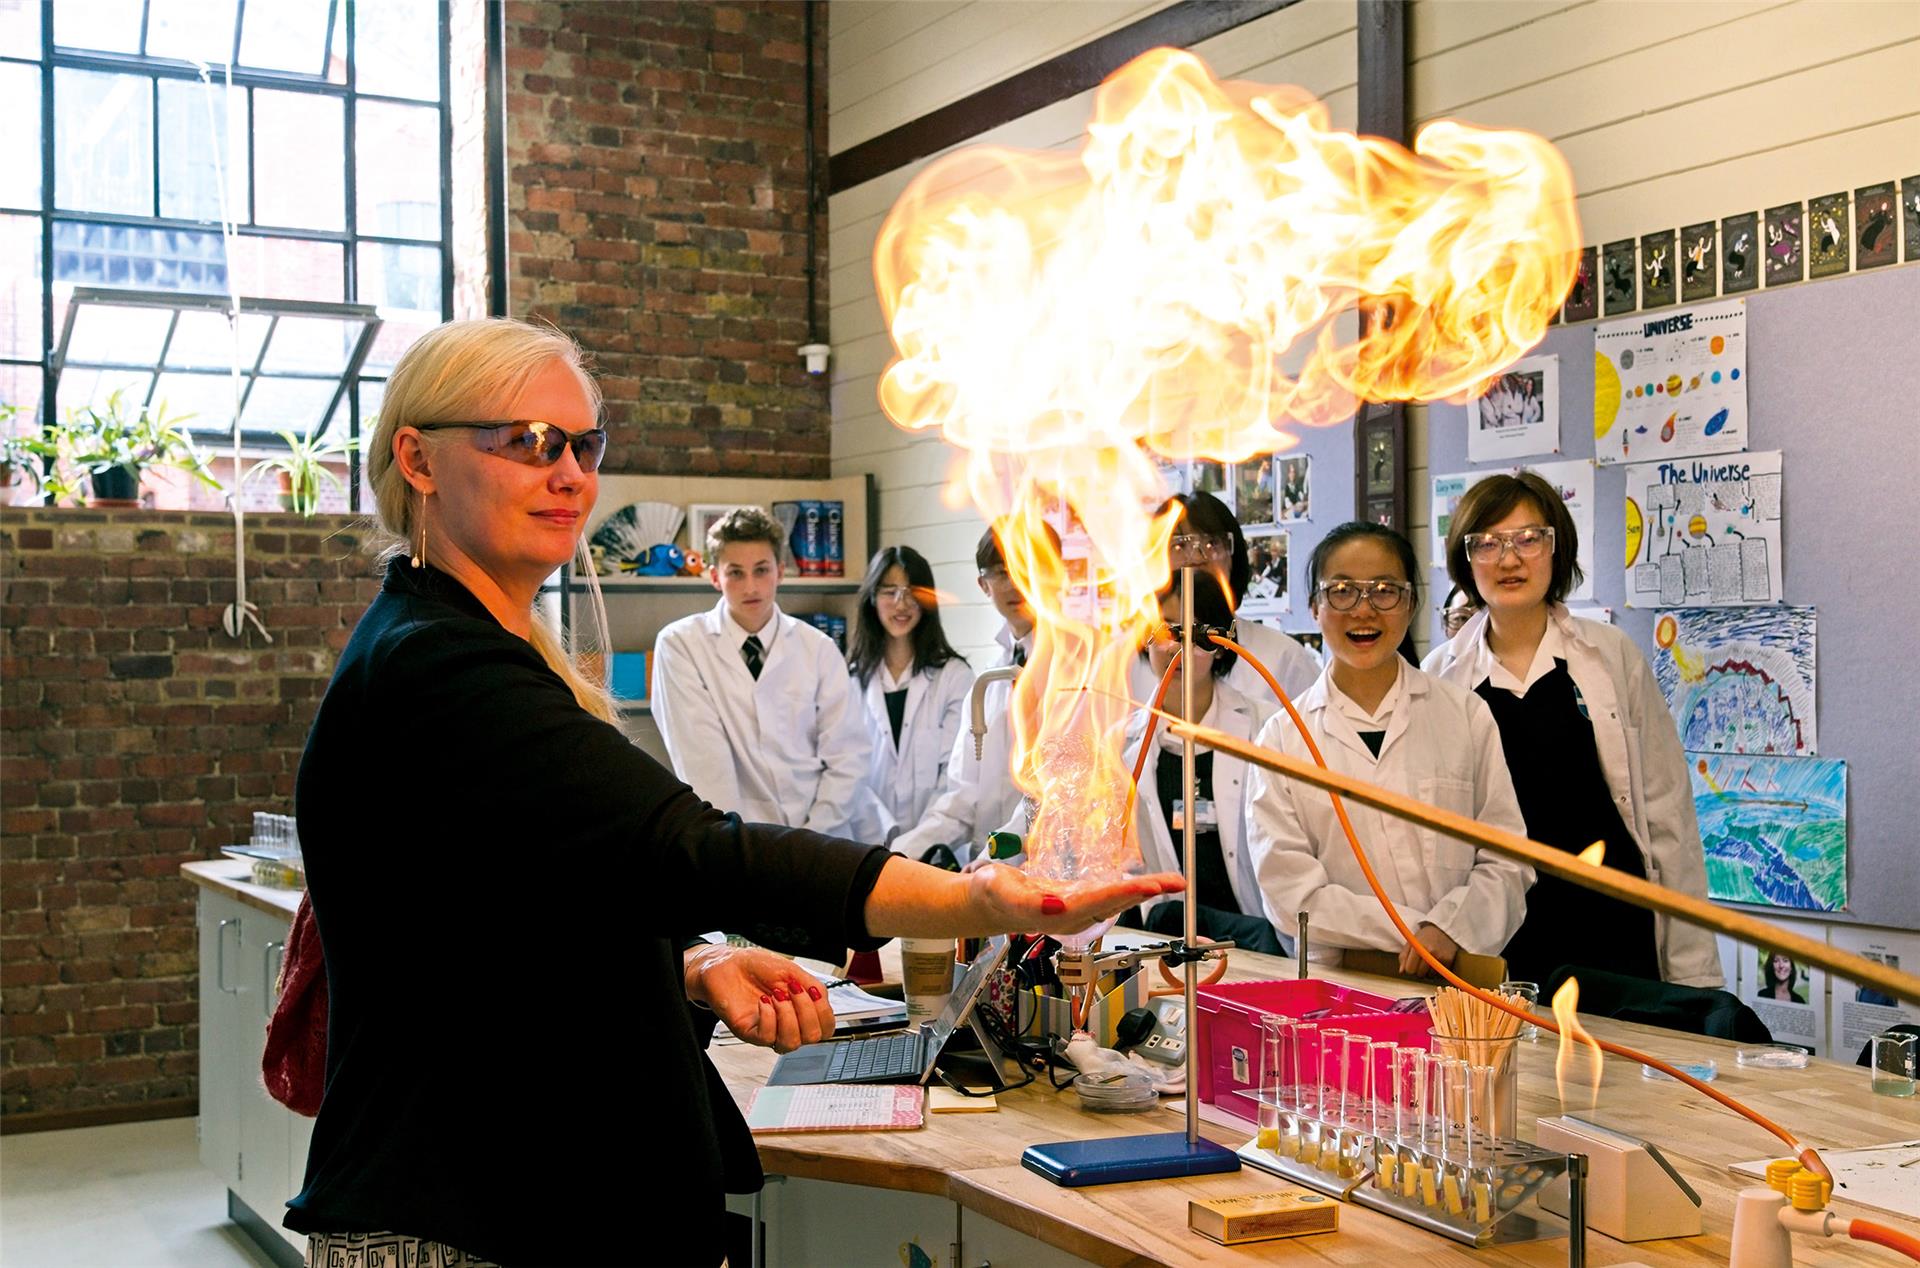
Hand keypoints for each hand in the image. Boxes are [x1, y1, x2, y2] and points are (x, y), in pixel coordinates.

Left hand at [683, 944, 835, 1052]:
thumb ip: (813, 987)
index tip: (813, 992)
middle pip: (813, 1038)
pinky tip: (763, 1002)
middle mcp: (788, 1024)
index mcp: (801, 1011)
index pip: (826, 1028)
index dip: (825, 1013)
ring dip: (788, 1016)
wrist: (728, 964)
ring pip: (791, 1044)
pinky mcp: (750, 1032)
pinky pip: (766, 1037)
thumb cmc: (756, 967)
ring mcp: (769, 1030)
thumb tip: (823, 1000)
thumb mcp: (792, 971)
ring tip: (777, 996)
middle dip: (807, 1011)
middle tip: (794, 990)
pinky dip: (768, 1017)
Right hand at [965, 863, 1184, 935]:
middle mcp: (1076, 915)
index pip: (1101, 901)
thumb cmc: (993, 896)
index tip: (1150, 886)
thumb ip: (1028, 902)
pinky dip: (1133, 888)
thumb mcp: (1002, 892)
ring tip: (1172, 881)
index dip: (1127, 893)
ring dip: (1146, 891)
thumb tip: (1054, 904)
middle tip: (1177, 882)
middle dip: (1148, 892)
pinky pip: (1113, 894)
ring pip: (1120, 899)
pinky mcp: (1080, 901)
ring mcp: (1080, 909)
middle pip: (1119, 902)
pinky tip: (1147, 884)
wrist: (987, 903)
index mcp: (1061, 913)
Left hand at [1398, 923, 1458, 977]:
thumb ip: (1404, 957)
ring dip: (1428, 971)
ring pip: (1429, 976)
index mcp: (1418, 947)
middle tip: (1421, 961)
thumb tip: (1402, 972)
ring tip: (1429, 960)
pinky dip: (1437, 971)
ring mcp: (1440, 956)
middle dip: (1419, 970)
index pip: (1409, 969)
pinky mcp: (1448, 960)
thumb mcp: (1411, 943)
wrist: (1442, 930)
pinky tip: (1436, 961)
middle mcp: (1430, 952)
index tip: (1411, 963)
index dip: (1409, 968)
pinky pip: (1439, 974)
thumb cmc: (1423, 937)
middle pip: (1420, 974)